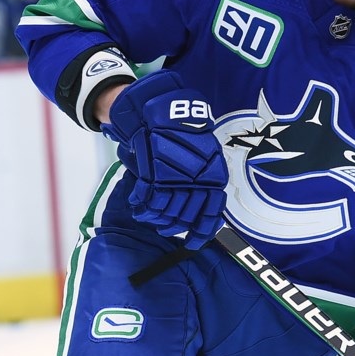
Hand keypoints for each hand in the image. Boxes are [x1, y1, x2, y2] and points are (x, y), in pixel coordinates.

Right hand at [101, 70, 227, 248]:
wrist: (160, 111)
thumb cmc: (182, 134)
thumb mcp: (203, 156)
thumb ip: (202, 181)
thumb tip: (201, 209)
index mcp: (214, 176)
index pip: (211, 213)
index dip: (201, 233)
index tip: (194, 244)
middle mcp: (197, 179)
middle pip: (185, 216)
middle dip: (174, 225)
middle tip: (166, 227)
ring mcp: (175, 177)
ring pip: (167, 212)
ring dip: (157, 218)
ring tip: (151, 216)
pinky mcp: (154, 174)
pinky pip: (149, 200)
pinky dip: (143, 206)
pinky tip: (140, 205)